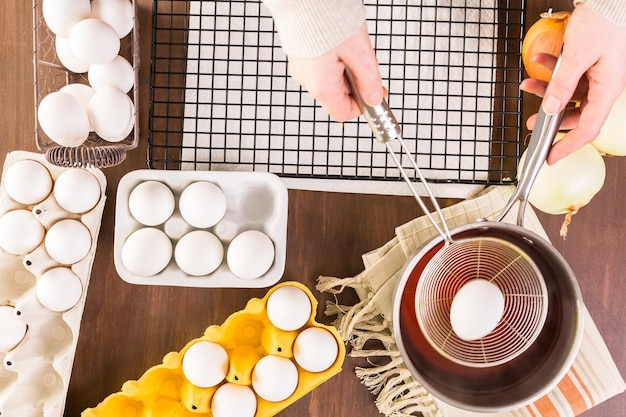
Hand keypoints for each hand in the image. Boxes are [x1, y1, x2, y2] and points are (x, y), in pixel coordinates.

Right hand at [287, 23, 384, 121]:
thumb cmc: (328, 20)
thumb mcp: (359, 53)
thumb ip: (369, 80)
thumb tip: (374, 98)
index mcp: (322, 86)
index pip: (344, 113)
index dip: (362, 107)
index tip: (374, 94)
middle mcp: (308, 81)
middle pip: (338, 97)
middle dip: (355, 84)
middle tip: (365, 63)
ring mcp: (302, 69)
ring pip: (330, 81)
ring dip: (344, 71)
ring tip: (351, 48)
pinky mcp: (300, 57)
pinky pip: (320, 68)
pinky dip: (333, 61)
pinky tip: (339, 45)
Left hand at [520, 3, 625, 163]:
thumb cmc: (605, 20)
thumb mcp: (578, 56)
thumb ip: (562, 84)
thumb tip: (550, 109)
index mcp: (607, 89)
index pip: (588, 129)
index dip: (568, 146)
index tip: (551, 157)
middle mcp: (604, 85)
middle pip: (576, 113)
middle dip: (551, 119)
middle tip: (531, 124)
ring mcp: (597, 74)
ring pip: (568, 92)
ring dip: (546, 90)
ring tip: (527, 86)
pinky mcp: (590, 62)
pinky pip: (569, 74)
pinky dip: (552, 70)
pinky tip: (538, 62)